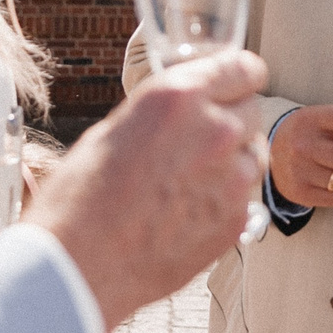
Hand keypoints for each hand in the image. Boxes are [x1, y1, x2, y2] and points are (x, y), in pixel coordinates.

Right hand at [27, 50, 268, 332]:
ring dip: (231, 163)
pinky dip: (224, 202)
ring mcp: (232, 178)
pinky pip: (244, 198)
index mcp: (180, 97)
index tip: (236, 86)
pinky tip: (186, 213)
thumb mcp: (117, 128)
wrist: (79, 264)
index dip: (239, 78)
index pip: (244, 68)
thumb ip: (167, 114)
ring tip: (186, 183)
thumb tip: (189, 111)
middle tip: (197, 143)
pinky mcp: (236, 220)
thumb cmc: (81, 197)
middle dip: (230, 122)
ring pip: (253, 156)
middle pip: (252, 111)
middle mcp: (215, 131)